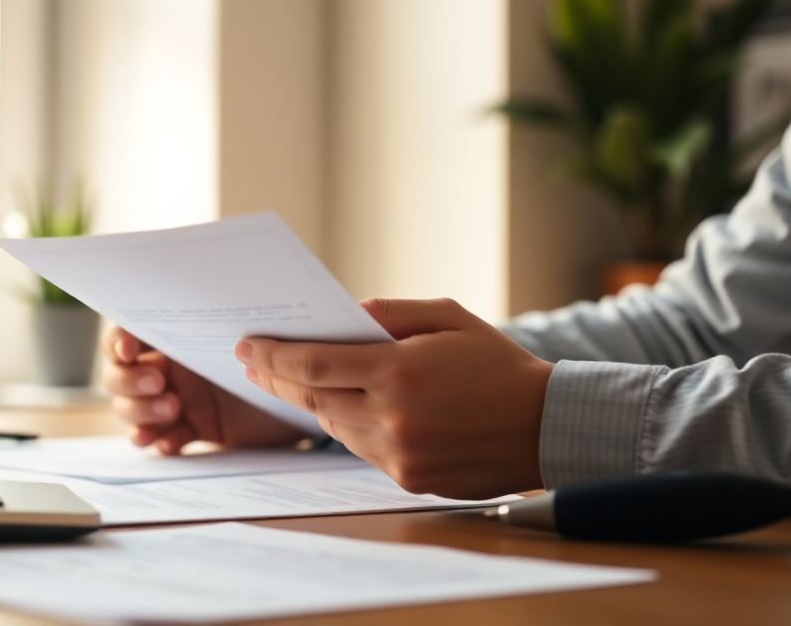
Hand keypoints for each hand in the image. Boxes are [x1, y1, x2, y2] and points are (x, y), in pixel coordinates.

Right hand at [101, 326, 306, 453]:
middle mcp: (166, 365)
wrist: (304, 390)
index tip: (129, 349)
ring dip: (141, 412)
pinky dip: (158, 440)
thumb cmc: (280, 346)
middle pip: (117, 375)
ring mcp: (173, 398)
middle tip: (160, 383)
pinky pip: (160, 438)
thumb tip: (225, 293)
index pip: (125, 333)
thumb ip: (238, 314)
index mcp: (173, 333)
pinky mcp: (189, 428)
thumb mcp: (259, 328)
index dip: (117, 341)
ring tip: (173, 410)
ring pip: (130, 408)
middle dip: (129, 380)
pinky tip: (169, 443)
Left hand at [237, 298, 553, 498]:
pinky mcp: (408, 479)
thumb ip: (390, 313)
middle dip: (277, 379)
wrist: (545, 426)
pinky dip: (348, 426)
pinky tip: (345, 407)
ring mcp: (399, 454)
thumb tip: (342, 316)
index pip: (314, 364)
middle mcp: (393, 417)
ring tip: (294, 381)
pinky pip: (361, 449)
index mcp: (399, 371)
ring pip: (333, 426)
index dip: (273, 356)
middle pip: (312, 400)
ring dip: (312, 403)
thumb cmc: (496, 364)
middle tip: (252, 362)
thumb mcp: (447, 317)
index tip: (245, 346)